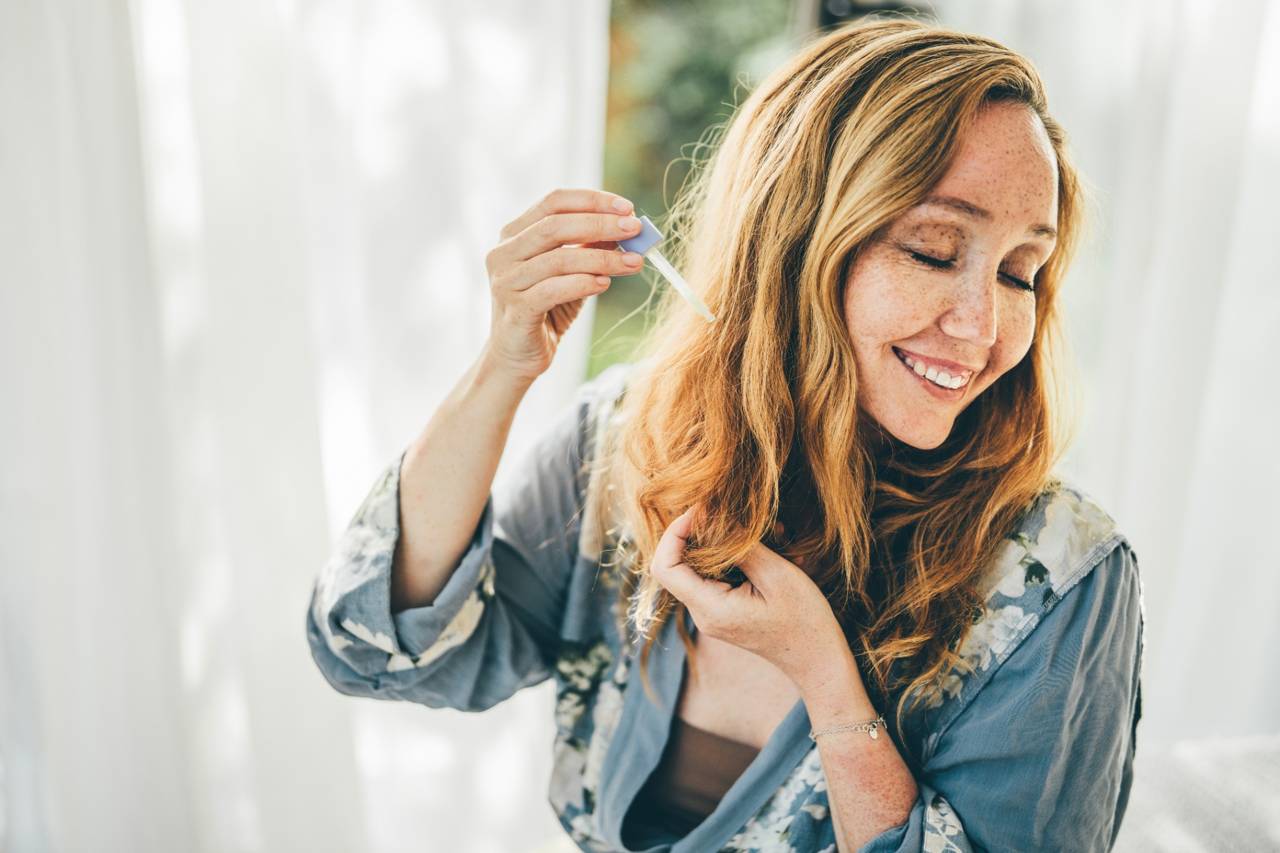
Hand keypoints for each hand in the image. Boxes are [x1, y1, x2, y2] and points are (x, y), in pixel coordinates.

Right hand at [482, 187, 646, 381]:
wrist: (518, 356)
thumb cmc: (546, 309)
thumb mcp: (572, 272)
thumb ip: (591, 248)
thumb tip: (628, 226)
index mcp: (514, 234)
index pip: (554, 201)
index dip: (592, 200)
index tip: (628, 208)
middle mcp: (504, 253)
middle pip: (555, 225)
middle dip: (601, 224)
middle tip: (635, 229)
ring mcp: (506, 282)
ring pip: (558, 258)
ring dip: (602, 257)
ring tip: (633, 262)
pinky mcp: (515, 310)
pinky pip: (554, 290)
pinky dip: (584, 283)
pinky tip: (605, 284)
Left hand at [649, 507, 850, 691]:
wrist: (819, 660)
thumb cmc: (804, 620)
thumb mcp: (775, 575)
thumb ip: (738, 546)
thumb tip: (709, 517)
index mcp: (710, 609)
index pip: (665, 567)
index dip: (674, 533)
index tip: (700, 511)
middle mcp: (703, 614)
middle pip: (677, 564)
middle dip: (698, 533)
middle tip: (727, 513)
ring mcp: (711, 614)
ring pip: (696, 567)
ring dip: (719, 543)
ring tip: (757, 531)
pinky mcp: (723, 610)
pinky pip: (714, 576)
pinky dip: (730, 557)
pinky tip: (763, 548)